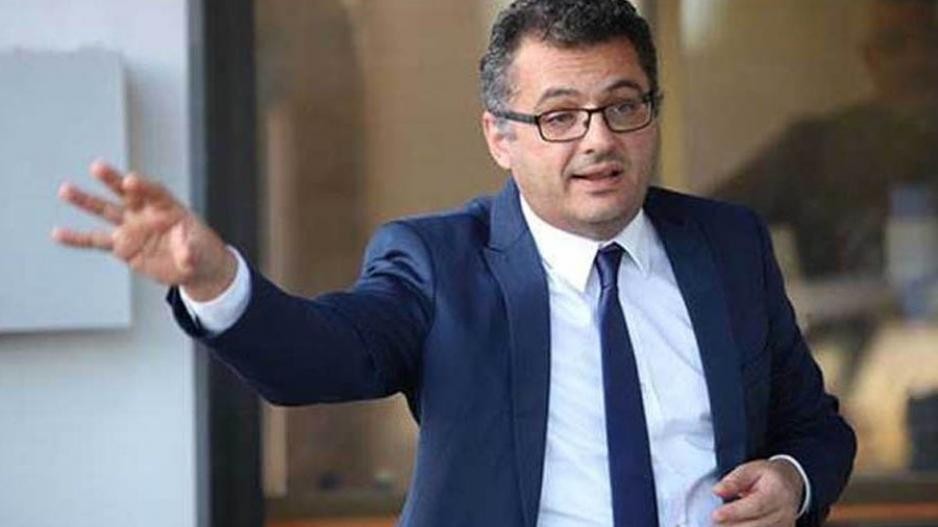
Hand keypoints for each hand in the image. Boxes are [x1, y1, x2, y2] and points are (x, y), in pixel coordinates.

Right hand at [53, 160, 235, 300]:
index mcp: (168, 207)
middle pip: (126, 193)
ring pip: (106, 211)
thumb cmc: (201, 251)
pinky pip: (97, 241)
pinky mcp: (122, 245)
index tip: (130, 181)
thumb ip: (191, 249)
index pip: (154, 192)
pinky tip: (59, 233)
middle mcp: (145, 212)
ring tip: (66, 190)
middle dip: (112, 180)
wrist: (194, 267)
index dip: (142, 186)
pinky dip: (78, 238)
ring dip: (86, 201)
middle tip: (97, 167)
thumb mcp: (201, 251)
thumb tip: (186, 252)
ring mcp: (131, 227)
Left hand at [712, 458, 802, 526]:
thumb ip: (734, 480)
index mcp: (777, 493)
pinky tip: (731, 525)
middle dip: (731, 525)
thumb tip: (717, 491)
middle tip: (713, 522)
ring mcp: (785, 525)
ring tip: (720, 525)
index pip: (756, 506)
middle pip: (756, 525)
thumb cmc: (768, 477)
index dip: (735, 512)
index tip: (715, 515)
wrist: (790, 484)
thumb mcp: (751, 469)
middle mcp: (784, 512)